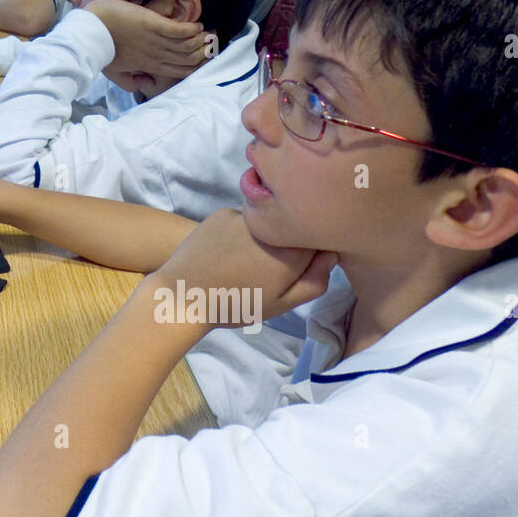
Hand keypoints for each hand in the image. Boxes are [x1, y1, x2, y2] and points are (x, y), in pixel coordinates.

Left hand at [82, 0, 207, 78]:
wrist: (92, 30)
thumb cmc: (101, 49)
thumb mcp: (114, 73)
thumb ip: (131, 82)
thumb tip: (146, 84)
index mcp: (150, 67)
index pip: (179, 71)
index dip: (194, 67)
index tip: (203, 59)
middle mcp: (157, 56)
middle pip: (188, 59)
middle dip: (203, 52)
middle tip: (210, 43)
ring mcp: (156, 40)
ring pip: (188, 45)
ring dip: (200, 39)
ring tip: (206, 32)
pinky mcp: (153, 24)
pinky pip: (179, 30)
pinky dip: (191, 28)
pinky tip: (196, 24)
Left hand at [146, 208, 336, 330]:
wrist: (184, 295)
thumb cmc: (238, 304)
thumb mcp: (283, 304)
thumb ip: (316, 280)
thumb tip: (333, 254)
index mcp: (292, 250)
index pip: (321, 237)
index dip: (316, 251)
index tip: (301, 266)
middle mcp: (272, 226)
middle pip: (294, 226)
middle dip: (290, 242)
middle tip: (268, 267)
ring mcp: (245, 215)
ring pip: (268, 222)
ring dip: (265, 236)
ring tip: (243, 261)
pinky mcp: (223, 212)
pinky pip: (244, 219)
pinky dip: (241, 232)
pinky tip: (226, 252)